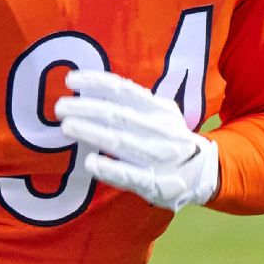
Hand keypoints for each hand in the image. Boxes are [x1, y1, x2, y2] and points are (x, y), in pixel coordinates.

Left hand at [54, 69, 217, 210]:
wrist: (204, 172)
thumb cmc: (170, 137)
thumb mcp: (162, 112)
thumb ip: (135, 100)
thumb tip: (94, 86)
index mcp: (159, 109)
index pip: (124, 90)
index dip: (96, 82)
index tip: (70, 80)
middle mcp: (160, 130)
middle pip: (117, 115)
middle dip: (86, 108)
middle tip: (60, 107)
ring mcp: (159, 158)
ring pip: (120, 142)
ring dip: (91, 133)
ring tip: (67, 126)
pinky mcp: (155, 184)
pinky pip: (128, 175)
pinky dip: (108, 168)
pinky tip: (89, 162)